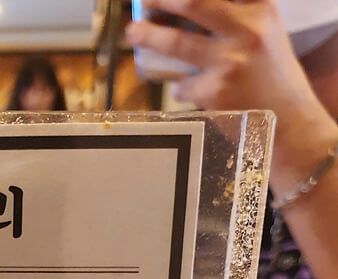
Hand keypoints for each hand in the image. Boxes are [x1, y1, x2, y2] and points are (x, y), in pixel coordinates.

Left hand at [126, 0, 314, 121]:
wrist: (289, 120)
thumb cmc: (272, 75)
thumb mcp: (266, 32)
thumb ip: (236, 18)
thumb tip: (183, 10)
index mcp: (260, 9)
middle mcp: (247, 29)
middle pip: (193, 2)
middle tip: (144, 0)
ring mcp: (229, 61)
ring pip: (177, 42)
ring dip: (149, 35)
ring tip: (134, 32)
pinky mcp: (215, 91)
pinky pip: (183, 85)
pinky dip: (179, 87)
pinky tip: (185, 90)